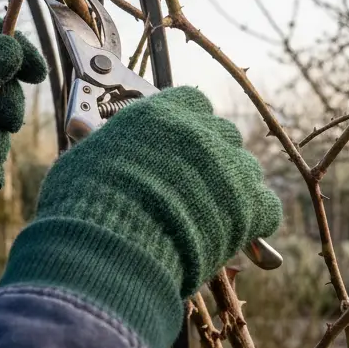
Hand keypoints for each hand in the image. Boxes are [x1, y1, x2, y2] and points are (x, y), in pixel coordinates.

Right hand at [1, 87, 281, 347]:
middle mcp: (201, 132)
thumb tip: (82, 130)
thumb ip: (101, 143)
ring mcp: (230, 168)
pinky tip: (233, 233)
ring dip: (232, 189)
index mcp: (162, 113)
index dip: (187, 124)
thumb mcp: (85, 159)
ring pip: (246, 170)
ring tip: (206, 216)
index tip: (176, 145)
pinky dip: (254, 221)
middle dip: (211, 158)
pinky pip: (266, 207)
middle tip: (189, 186)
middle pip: (223, 135)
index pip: (192, 101)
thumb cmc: (88, 203)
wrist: (117, 246)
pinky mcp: (250, 207)